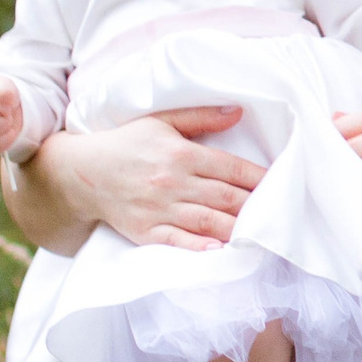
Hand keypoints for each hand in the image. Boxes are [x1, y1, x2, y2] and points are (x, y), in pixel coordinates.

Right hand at [0, 75, 23, 156]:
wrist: (6, 112)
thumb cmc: (0, 95)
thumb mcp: (5, 85)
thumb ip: (6, 91)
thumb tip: (5, 110)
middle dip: (2, 109)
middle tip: (5, 109)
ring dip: (6, 123)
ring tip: (7, 118)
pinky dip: (8, 136)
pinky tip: (8, 129)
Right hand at [54, 107, 262, 250]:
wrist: (80, 173)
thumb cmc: (126, 144)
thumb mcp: (161, 121)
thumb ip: (201, 117)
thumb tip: (238, 111)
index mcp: (181, 154)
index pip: (231, 168)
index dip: (260, 178)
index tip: (281, 184)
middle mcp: (172, 182)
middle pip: (226, 197)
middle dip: (256, 206)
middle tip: (281, 213)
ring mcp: (159, 209)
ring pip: (208, 221)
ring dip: (238, 229)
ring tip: (263, 234)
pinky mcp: (145, 231)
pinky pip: (177, 242)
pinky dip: (200, 247)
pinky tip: (221, 250)